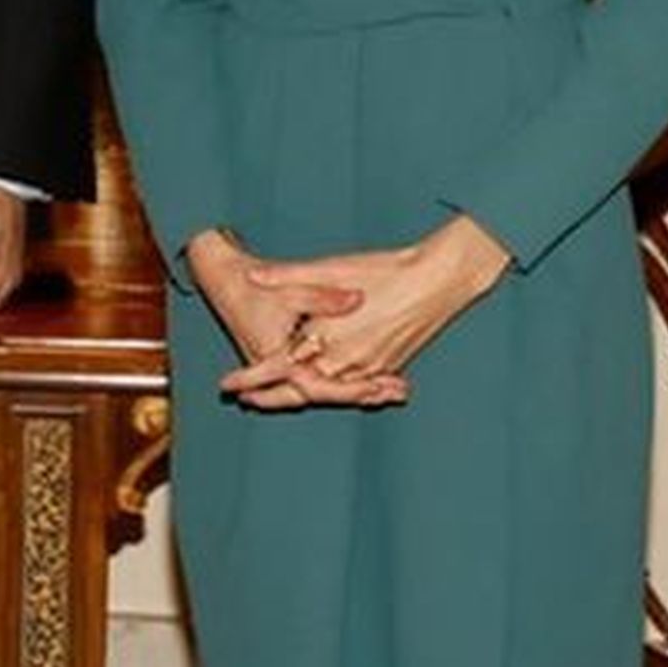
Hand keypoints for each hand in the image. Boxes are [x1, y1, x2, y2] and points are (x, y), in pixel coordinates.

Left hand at [221, 215, 509, 409]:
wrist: (439, 279)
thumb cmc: (386, 269)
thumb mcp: (331, 266)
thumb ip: (288, 275)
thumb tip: (253, 277)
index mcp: (328, 337)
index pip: (279, 366)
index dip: (252, 378)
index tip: (228, 387)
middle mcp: (346, 360)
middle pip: (301, 390)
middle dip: (272, 396)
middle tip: (246, 400)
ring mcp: (369, 368)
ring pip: (328, 393)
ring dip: (302, 396)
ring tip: (276, 398)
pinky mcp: (388, 367)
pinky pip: (356, 389)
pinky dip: (336, 392)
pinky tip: (329, 390)